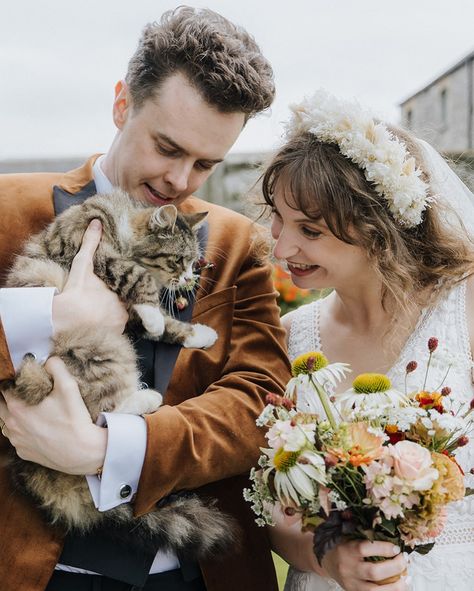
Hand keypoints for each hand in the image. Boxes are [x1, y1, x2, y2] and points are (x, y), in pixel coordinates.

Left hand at [0, 357, 106, 474]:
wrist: (82, 452)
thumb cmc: (74, 421)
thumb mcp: (68, 387)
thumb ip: (56, 367)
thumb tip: (49, 360)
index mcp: (17, 408)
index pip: (4, 388)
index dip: (13, 381)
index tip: (23, 380)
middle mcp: (12, 426)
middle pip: (0, 406)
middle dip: (8, 398)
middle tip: (23, 394)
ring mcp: (17, 442)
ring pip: (6, 424)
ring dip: (14, 415)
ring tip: (32, 410)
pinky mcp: (24, 453)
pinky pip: (17, 439)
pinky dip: (23, 431)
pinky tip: (38, 428)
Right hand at [52, 219, 127, 334]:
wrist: (66, 320)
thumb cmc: (76, 292)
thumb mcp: (83, 265)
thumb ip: (91, 243)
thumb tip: (97, 222)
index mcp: (121, 294)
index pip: (127, 293)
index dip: (121, 292)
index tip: (113, 292)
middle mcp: (124, 312)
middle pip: (124, 308)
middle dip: (117, 306)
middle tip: (103, 305)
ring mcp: (118, 328)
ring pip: (118, 322)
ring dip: (112, 320)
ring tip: (98, 318)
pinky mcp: (109, 341)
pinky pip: (111, 336)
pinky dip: (106, 333)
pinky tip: (96, 330)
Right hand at [321, 540, 408, 590]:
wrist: (326, 561)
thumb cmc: (341, 545)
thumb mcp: (348, 535)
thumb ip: (364, 533)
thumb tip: (387, 530)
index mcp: (346, 550)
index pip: (365, 548)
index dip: (383, 548)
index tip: (396, 548)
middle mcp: (348, 568)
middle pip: (374, 572)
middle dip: (394, 567)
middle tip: (404, 561)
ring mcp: (351, 583)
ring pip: (375, 590)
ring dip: (395, 586)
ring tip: (406, 579)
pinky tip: (397, 588)